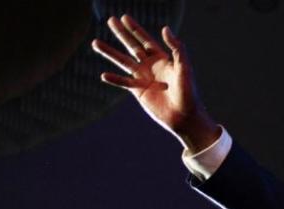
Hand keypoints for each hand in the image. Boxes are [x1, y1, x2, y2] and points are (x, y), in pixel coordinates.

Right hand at [91, 14, 217, 150]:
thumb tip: (165, 28)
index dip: (135, 29)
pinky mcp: (139, 91)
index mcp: (162, 59)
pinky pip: (124, 83)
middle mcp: (151, 66)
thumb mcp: (184, 67)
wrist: (185, 116)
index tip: (124, 17)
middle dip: (122, 33)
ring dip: (110, 52)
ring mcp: (143, 78)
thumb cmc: (188, 92)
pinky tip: (104, 75)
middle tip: (110, 20)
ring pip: (123, 62)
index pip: (146, 40)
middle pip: (132, 46)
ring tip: (95, 42)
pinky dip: (115, 79)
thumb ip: (177, 48)